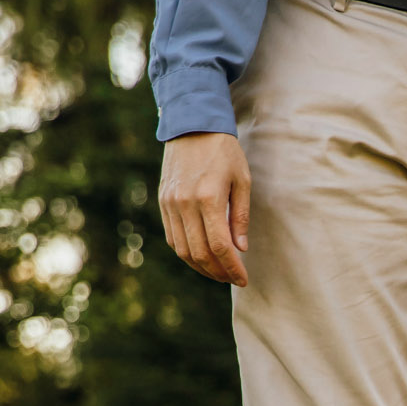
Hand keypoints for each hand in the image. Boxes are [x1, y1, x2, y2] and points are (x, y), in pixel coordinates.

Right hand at [158, 132, 251, 286]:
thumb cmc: (224, 152)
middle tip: (233, 279)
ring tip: (219, 272)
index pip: (219, 246)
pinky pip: (172, 236)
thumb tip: (240, 249)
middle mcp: (184, 203)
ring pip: (182, 249)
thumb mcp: (242, 181)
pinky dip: (186, 252)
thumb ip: (240, 217)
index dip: (232, 268)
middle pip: (199, 253)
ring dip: (201, 266)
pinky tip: (202, 257)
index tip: (243, 279)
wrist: (192, 126)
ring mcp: (170, 203)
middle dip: (218, 272)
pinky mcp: (163, 201)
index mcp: (208, 198)